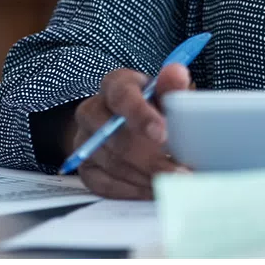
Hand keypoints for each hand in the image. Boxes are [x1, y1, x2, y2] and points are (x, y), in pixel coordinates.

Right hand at [70, 63, 193, 199]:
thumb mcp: (166, 93)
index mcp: (115, 85)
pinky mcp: (84, 167)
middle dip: (150, 157)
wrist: (131, 125)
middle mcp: (92, 111)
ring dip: (145, 177)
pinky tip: (155, 191)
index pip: (121, 96)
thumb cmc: (155, 106)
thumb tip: (176, 72)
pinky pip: (103, 184)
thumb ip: (172, 86)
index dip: (140, 115)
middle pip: (114, 136)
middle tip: (180, 171)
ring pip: (112, 162)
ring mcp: (85, 141)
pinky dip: (132, 190)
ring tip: (175, 184)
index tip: (162, 134)